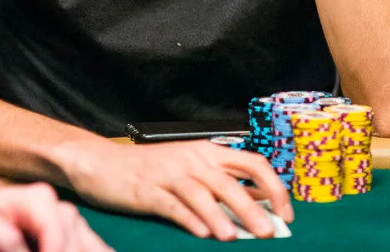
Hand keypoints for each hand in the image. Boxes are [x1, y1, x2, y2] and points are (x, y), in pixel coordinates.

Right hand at [61, 139, 292, 240]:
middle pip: (229, 183)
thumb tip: (263, 200)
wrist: (103, 163)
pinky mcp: (147, 191)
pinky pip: (172, 205)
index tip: (286, 213)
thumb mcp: (193, 168)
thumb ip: (226, 181)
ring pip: (202, 194)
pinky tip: (201, 233)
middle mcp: (193, 159)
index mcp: (209, 152)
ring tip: (234, 237)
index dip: (273, 187)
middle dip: (252, 208)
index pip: (252, 163)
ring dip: (221, 216)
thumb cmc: (152, 169)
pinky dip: (188, 219)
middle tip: (269, 232)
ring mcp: (169, 174)